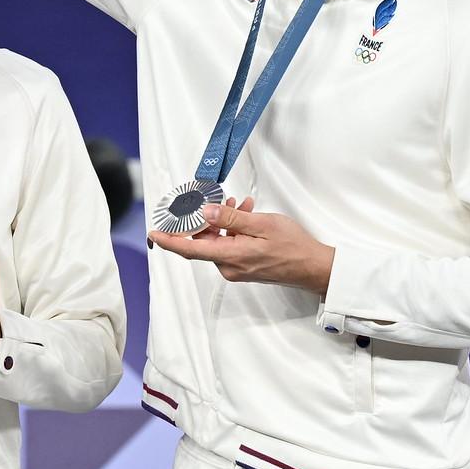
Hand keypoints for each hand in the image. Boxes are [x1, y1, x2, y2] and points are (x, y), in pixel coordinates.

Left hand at [148, 199, 335, 294]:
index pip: (190, 250)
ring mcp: (237, 268)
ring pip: (218, 240)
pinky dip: (233, 229)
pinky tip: (245, 213)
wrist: (315, 267)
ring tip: (240, 204)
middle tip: (214, 199)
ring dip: (224, 221)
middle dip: (207, 218)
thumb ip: (231, 219)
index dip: (169, 241)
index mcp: (230, 257)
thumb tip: (205, 213)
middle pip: (204, 241)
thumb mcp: (262, 225)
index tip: (154, 233)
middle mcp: (229, 267)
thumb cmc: (294, 247)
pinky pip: (229, 245)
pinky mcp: (244, 266)